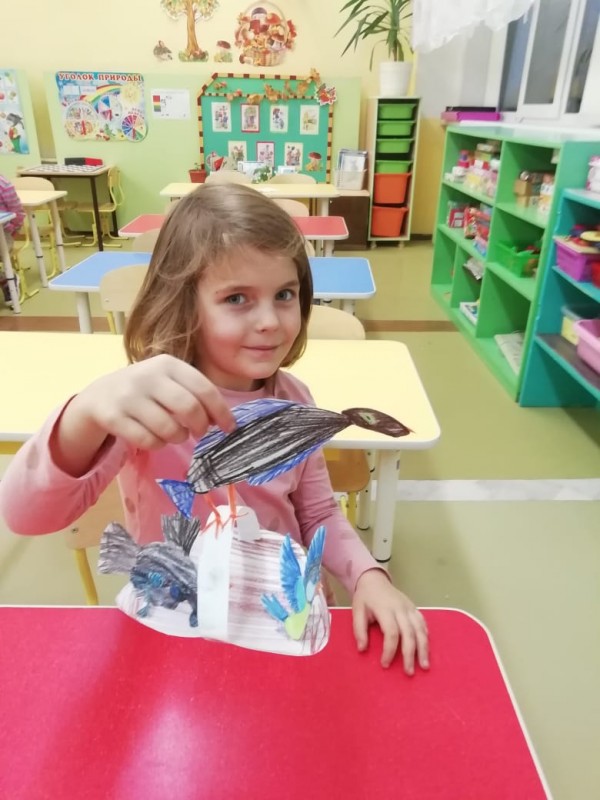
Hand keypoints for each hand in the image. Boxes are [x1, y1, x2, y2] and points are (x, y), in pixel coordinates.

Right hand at [53, 355, 235, 476]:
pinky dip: (158, 445)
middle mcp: (147, 376)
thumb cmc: (145, 390)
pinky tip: (156, 438)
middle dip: (200, 426)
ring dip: (178, 437)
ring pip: (168, 428)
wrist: (98, 395)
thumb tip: (226, 420)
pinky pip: (148, 440)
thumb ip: (194, 394)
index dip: (221, 411)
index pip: (203, 387)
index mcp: (167, 364)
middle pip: (188, 408)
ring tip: (175, 434)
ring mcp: (128, 396)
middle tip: (200, 433)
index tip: (230, 427)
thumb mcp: (168, 382)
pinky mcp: (112, 416)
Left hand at [352, 569, 428, 674]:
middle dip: (410, 655)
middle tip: (409, 672)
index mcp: (385, 609)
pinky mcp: (415, 608)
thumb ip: (359, 630)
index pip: (391, 633)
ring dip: (423, 649)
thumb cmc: (365, 598)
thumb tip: (362, 649)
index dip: (389, 650)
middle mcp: (401, 609)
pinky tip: (426, 650)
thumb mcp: (357, 611)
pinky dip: (426, 637)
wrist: (375, 580)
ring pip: (420, 630)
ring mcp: (410, 608)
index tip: (385, 664)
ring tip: (424, 666)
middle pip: (409, 634)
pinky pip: (423, 624)